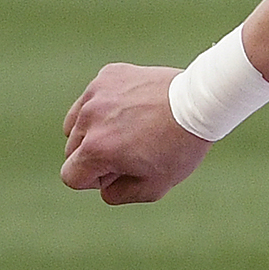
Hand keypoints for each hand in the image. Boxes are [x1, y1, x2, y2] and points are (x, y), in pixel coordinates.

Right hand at [61, 64, 211, 204]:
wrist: (198, 103)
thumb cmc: (179, 148)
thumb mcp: (154, 187)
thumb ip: (119, 195)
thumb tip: (103, 187)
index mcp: (97, 149)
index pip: (70, 176)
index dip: (93, 181)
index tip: (119, 172)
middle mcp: (89, 118)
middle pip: (72, 150)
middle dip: (94, 156)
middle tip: (130, 152)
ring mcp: (96, 93)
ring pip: (76, 122)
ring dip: (94, 132)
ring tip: (128, 131)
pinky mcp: (107, 75)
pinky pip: (92, 98)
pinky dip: (106, 107)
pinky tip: (133, 110)